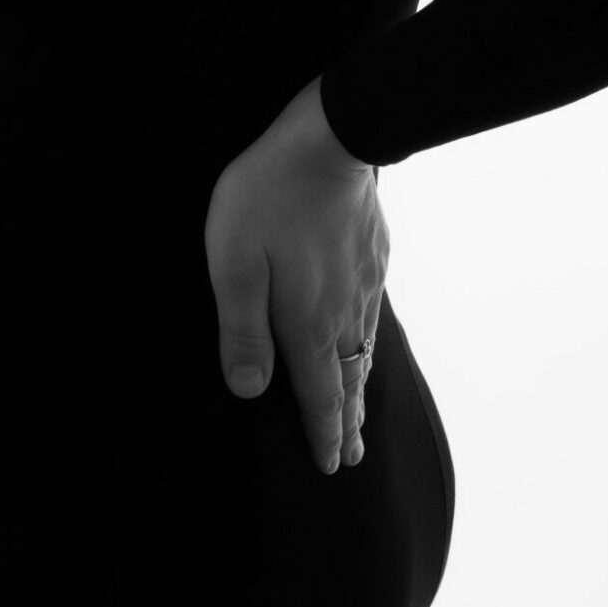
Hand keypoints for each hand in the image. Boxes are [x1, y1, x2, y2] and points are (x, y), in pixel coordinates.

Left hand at [204, 79, 388, 473]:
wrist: (329, 140)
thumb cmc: (268, 197)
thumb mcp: (234, 264)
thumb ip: (242, 331)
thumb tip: (250, 389)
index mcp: (307, 323)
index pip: (318, 396)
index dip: (322, 434)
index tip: (328, 466)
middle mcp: (342, 313)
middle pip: (346, 381)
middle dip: (346, 423)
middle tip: (350, 457)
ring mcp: (363, 283)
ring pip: (364, 351)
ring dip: (360, 387)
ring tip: (360, 412)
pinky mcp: (372, 254)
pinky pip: (373, 314)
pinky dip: (370, 342)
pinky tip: (367, 338)